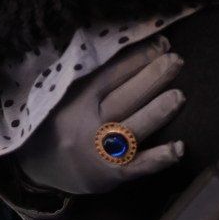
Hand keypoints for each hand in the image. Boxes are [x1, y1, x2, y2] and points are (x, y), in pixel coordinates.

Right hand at [11, 38, 186, 194]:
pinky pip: (137, 167)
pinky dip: (159, 158)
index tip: (163, 43)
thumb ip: (95, 73)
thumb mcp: (67, 93)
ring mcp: (99, 153)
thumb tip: (137, 44)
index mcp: (74, 100)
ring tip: (180, 96)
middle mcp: (86, 126)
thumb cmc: (61, 120)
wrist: (39, 168)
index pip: (111, 74)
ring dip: (157, 112)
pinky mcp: (110, 176)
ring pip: (132, 130)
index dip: (138, 58)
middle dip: (152, 78)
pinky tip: (179, 149)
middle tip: (176, 61)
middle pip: (124, 99)